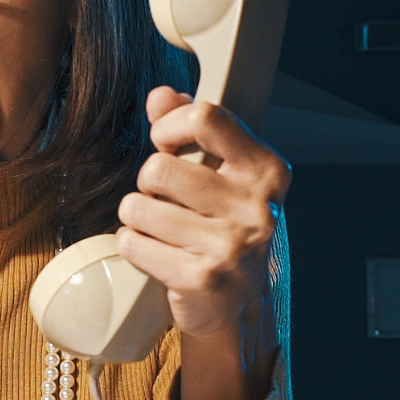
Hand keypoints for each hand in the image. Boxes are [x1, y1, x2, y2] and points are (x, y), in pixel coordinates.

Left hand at [115, 86, 290, 399]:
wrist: (236, 304)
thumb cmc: (222, 228)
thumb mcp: (218, 173)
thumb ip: (189, 128)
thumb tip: (162, 95)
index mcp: (266, 170)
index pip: (206, 117)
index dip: (168, 129)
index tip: (166, 146)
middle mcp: (257, 206)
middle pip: (158, 167)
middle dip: (147, 184)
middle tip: (165, 201)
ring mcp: (232, 245)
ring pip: (138, 206)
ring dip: (136, 218)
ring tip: (161, 230)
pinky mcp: (202, 278)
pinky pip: (133, 243)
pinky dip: (133, 247)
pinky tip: (158, 255)